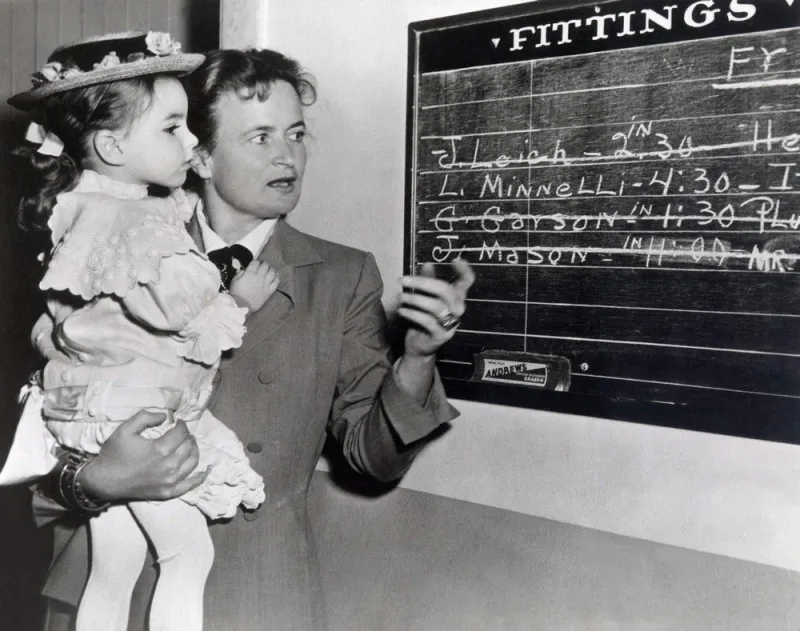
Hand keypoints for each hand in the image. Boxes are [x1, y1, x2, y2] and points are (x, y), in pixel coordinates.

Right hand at [78, 410, 206, 501]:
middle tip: (182, 432)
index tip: (178, 422)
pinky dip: (201, 477)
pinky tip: (207, 469)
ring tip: (189, 444)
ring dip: (194, 450)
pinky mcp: (168, 492)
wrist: (103, 481)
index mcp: (160, 449)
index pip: (181, 433)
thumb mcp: (126, 429)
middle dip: (187, 436)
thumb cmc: (114, 454)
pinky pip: (190, 485)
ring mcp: (170, 481)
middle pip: (188, 446)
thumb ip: (146, 417)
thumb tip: (166, 416)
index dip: (182, 425)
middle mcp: (169, 466)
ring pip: (193, 462)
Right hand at [229, 260, 278, 312]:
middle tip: (264, 263)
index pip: (255, 263)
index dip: (256, 261)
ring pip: (272, 273)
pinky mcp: (269, 291)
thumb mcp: (234, 281)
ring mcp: (265, 284)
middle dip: (265, 263)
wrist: (242, 306)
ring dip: (272, 269)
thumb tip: (243, 270)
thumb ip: (239, 274)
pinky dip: (277, 278)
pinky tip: (276, 276)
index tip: (255, 263)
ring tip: (271, 268)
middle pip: (265, 266)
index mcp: (250, 273)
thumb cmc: (236, 293)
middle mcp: (259, 277)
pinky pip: (275, 283)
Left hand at [398, 258, 474, 357]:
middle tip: (402, 279)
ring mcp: (451, 324)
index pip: (467, 282)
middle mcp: (458, 310)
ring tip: (400, 297)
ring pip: (436, 306)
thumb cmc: (423, 319)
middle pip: (446, 291)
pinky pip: (427, 321)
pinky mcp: (441, 335)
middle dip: (423, 282)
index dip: (465, 271)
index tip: (455, 260)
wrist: (420, 347)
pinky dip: (412, 314)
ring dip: (415, 299)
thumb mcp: (425, 298)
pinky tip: (402, 310)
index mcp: (456, 298)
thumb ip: (427, 282)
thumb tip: (428, 264)